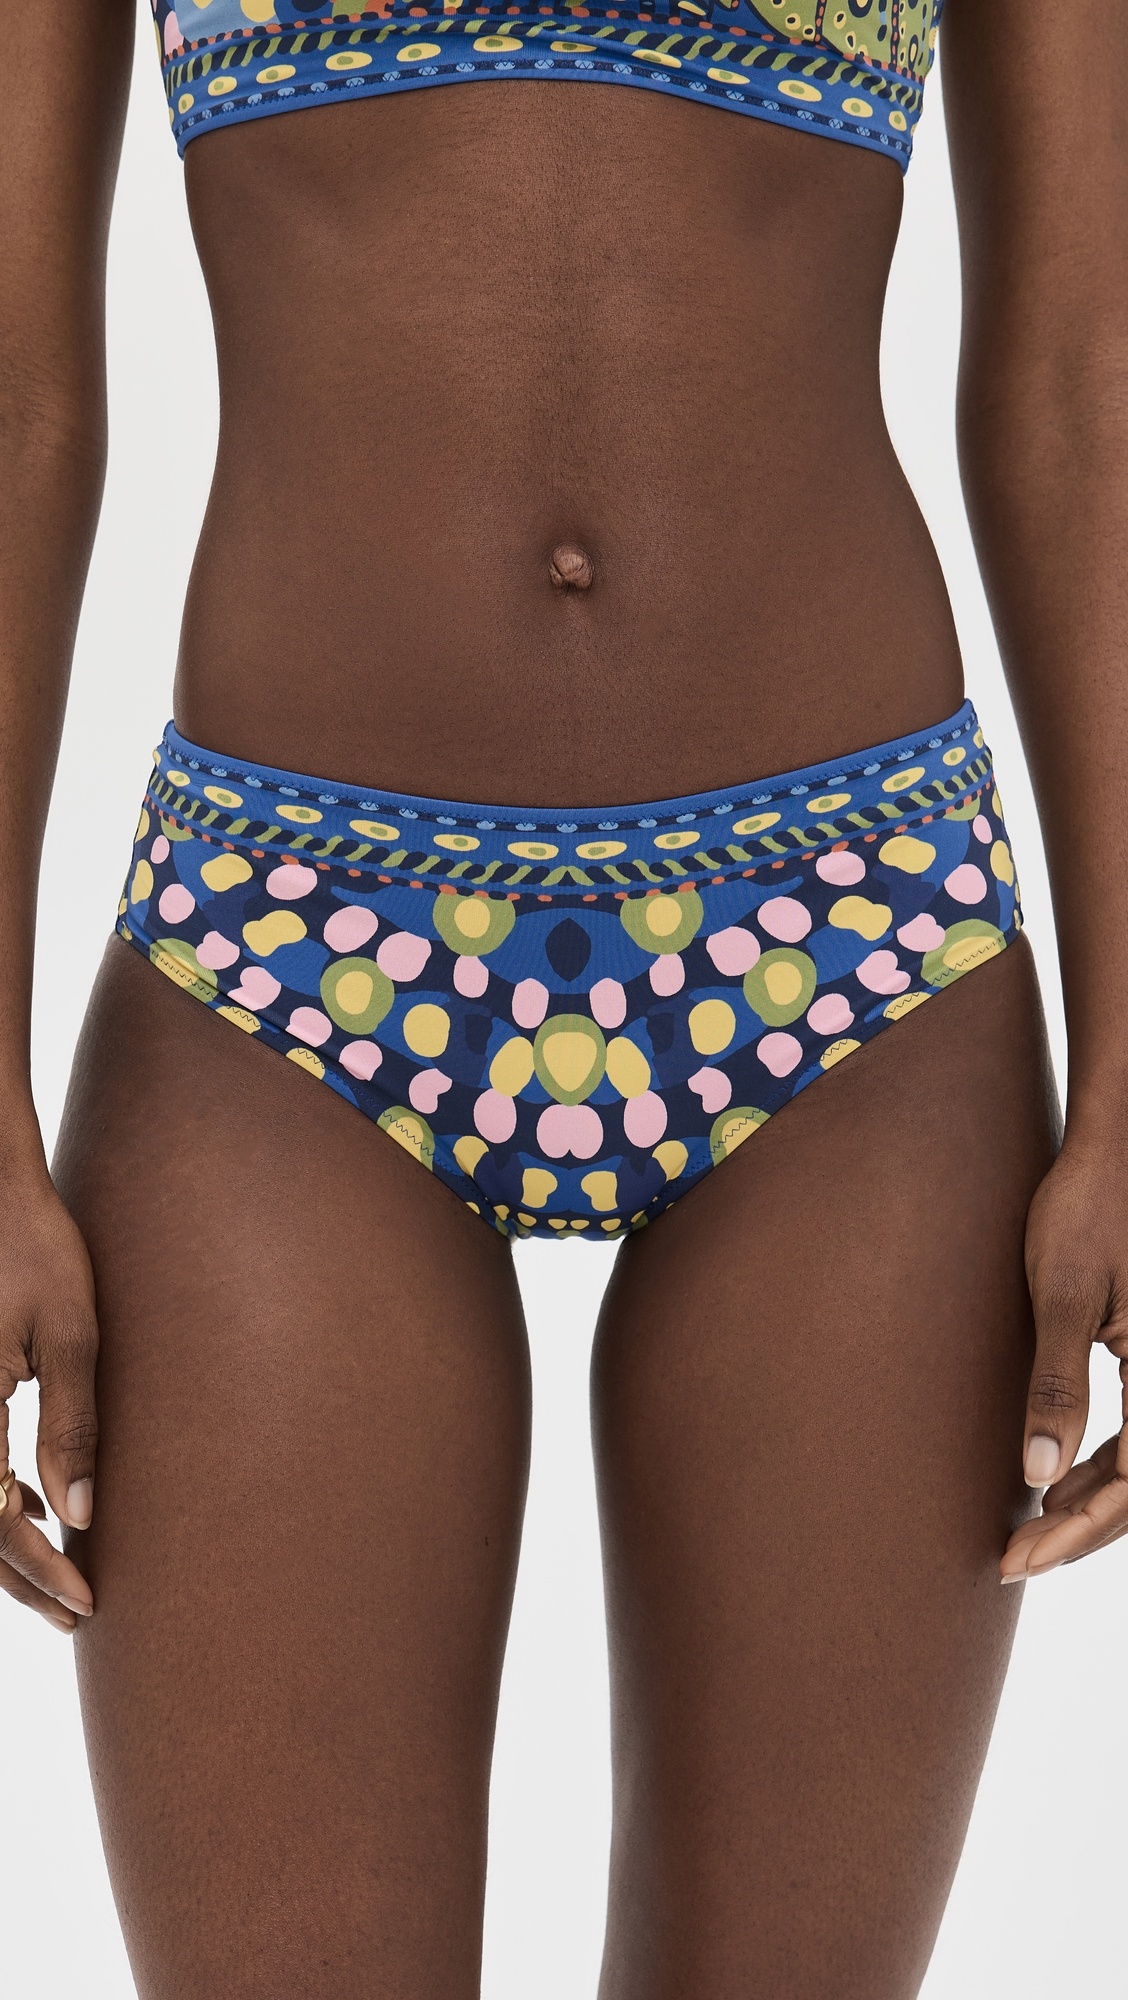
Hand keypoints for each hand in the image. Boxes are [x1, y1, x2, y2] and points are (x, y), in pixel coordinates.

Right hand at [0, 1162, 97, 1630]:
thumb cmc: (35, 1248)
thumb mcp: (71, 1332)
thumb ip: (74, 1426)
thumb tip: (81, 1517)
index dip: (37, 1569)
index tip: (86, 1599)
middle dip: (19, 1576)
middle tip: (75, 1610)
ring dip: (5, 1542)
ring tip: (64, 1570)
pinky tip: (41, 1505)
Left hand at [1002, 1138, 1127, 1582]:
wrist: (1112, 1151)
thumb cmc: (1086, 1207)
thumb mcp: (1064, 1292)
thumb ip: (1057, 1382)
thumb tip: (1038, 1471)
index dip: (1081, 1528)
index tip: (1021, 1556)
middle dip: (1080, 1531)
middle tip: (1011, 1562)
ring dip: (1090, 1507)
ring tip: (1027, 1533)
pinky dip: (1098, 1468)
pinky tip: (1051, 1483)